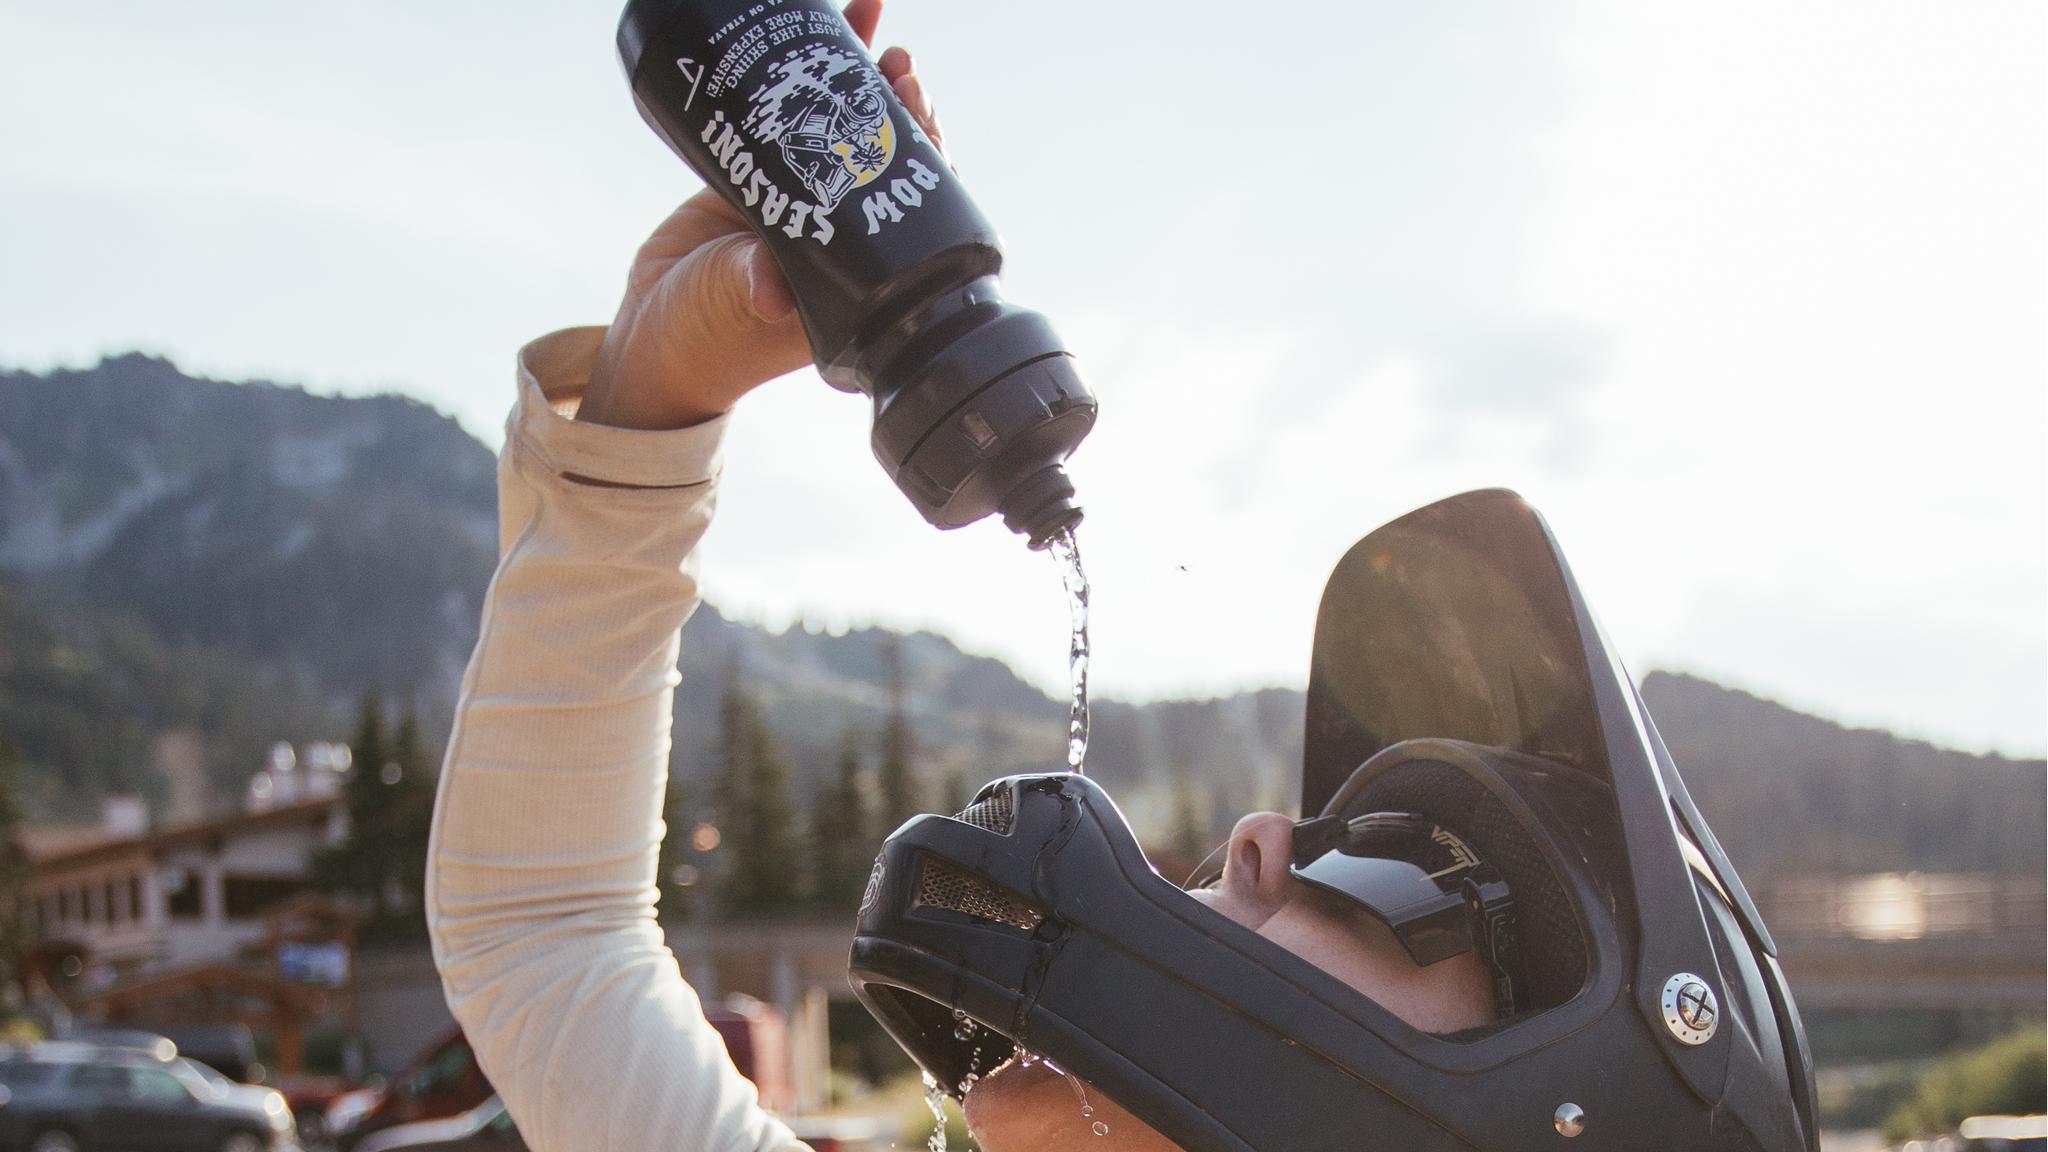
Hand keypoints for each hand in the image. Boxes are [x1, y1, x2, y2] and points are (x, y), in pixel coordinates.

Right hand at [577, 0, 947, 429]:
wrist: (653, 332)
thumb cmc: (706, 339)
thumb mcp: (735, 306)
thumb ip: (753, 287)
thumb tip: (773, 291)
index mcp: (864, 271)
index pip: (913, 202)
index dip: (924, 151)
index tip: (917, 104)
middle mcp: (844, 232)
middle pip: (887, 155)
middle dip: (900, 106)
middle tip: (900, 65)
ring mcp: (804, 198)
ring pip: (846, 128)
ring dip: (865, 81)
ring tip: (880, 37)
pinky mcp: (764, 175)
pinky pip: (794, 117)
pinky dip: (809, 75)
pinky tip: (830, 28)